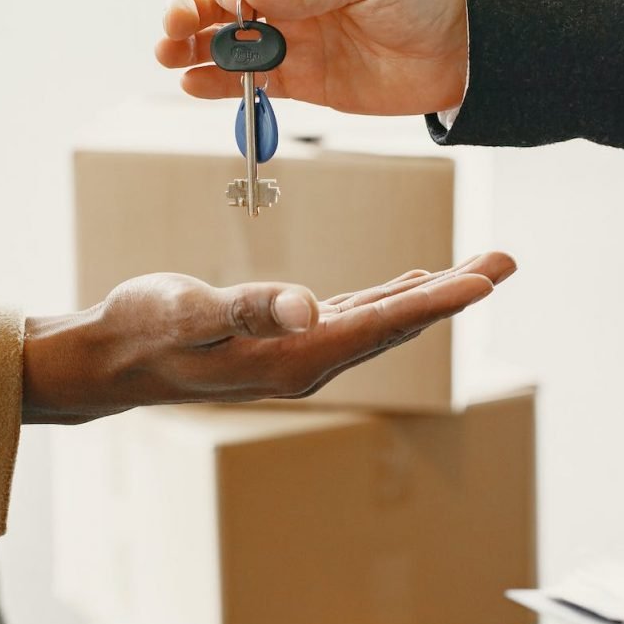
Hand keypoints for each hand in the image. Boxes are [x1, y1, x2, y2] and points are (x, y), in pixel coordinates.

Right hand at [21, 253, 513, 422]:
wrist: (118, 355)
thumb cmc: (146, 329)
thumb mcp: (189, 312)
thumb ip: (248, 310)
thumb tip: (309, 309)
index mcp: (295, 357)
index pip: (382, 323)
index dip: (437, 298)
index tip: (487, 278)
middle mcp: (310, 362)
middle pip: (397, 322)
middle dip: (453, 292)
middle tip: (504, 262)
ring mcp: (302, 354)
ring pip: (382, 319)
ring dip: (429, 293)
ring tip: (474, 270)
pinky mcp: (289, 340)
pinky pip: (357, 318)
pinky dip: (390, 297)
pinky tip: (407, 282)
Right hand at [156, 0, 467, 115]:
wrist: (459, 51)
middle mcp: (292, 0)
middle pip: (226, 4)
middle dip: (194, 14)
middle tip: (169, 31)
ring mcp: (296, 42)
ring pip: (233, 46)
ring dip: (198, 51)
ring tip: (168, 57)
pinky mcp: (305, 82)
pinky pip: (256, 83)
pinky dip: (225, 85)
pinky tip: (196, 84)